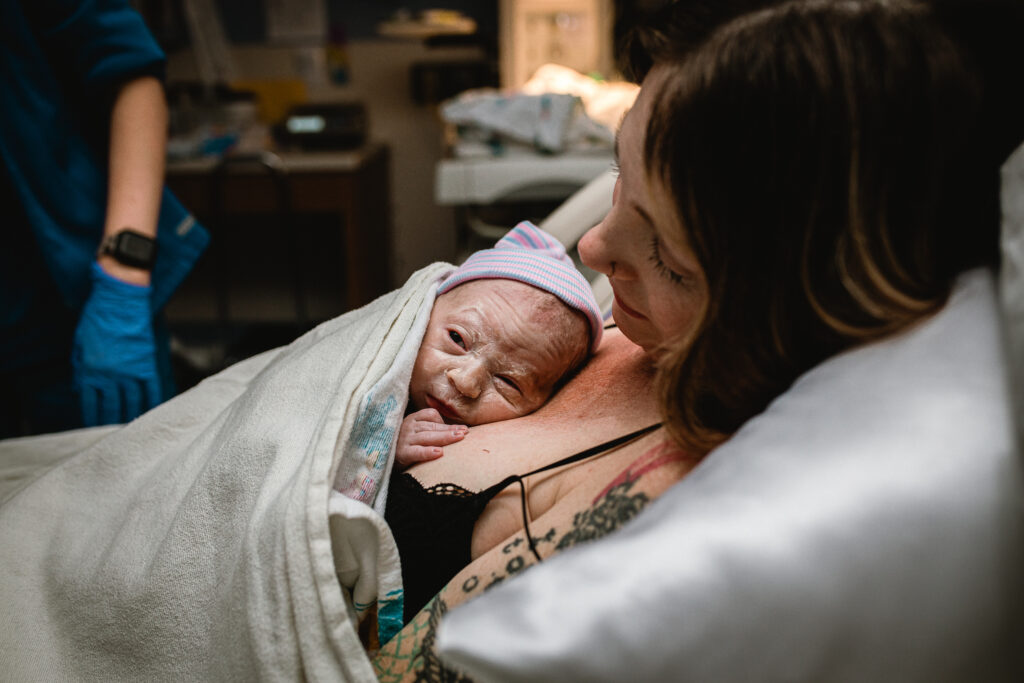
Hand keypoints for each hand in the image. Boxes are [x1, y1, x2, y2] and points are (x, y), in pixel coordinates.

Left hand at [72, 262, 160, 425]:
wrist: (121, 298)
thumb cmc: (97, 316)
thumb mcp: (79, 342)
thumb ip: (80, 366)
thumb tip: (79, 388)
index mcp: (90, 370)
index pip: (89, 402)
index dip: (91, 417)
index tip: (92, 429)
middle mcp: (110, 375)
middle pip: (111, 406)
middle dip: (111, 423)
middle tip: (114, 439)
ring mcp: (130, 371)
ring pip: (132, 402)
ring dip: (132, 417)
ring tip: (133, 431)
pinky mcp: (148, 364)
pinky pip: (151, 389)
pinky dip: (154, 402)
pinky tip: (154, 412)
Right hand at [396, 409, 468, 467]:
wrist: (381, 459)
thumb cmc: (404, 446)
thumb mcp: (415, 434)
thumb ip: (431, 430)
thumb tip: (457, 431)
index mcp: (413, 419)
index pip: (431, 415)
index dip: (447, 422)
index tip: (462, 429)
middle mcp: (408, 426)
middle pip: (432, 426)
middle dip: (450, 430)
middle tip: (465, 433)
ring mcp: (404, 439)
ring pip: (427, 436)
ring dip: (444, 437)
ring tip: (459, 438)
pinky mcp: (401, 453)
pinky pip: (417, 451)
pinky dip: (427, 452)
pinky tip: (439, 453)